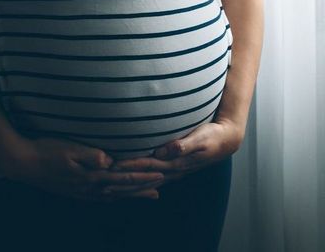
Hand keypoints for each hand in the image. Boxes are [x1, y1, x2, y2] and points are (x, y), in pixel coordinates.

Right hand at [0, 136, 166, 201]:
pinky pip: (102, 197)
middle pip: (123, 189)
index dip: (144, 176)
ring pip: (115, 195)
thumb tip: (109, 160)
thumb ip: (90, 155)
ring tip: (151, 194)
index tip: (161, 173)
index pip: (124, 178)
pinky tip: (119, 197)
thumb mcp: (69, 148)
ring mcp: (83, 192)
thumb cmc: (46, 150)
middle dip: (144, 187)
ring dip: (134, 194)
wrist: (23, 163)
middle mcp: (90, 188)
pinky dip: (116, 198)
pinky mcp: (76, 191)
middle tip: (163, 187)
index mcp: (91, 177)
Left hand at [104, 119, 243, 195]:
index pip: (147, 165)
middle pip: (142, 178)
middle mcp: (171, 170)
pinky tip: (126, 186)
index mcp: (176, 163)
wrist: (224, 141)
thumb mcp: (201, 138)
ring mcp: (170, 172)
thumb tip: (166, 151)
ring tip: (106, 189)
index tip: (111, 166)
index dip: (129, 166)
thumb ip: (184, 145)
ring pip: (143, 182)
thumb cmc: (212, 136)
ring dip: (125, 186)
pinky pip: (149, 179)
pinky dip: (136, 184)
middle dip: (121, 181)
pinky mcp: (170, 169)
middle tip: (100, 182)